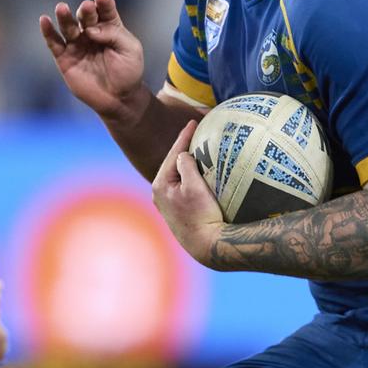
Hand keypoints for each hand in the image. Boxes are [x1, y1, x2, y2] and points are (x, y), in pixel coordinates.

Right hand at [39, 0, 146, 121]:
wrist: (119, 99)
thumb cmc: (128, 72)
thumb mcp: (130, 49)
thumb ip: (114, 35)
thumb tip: (91, 30)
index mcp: (110, 27)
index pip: (105, 10)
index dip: (103, 3)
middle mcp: (91, 32)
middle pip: (86, 17)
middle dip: (86, 11)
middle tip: (87, 8)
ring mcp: (77, 45)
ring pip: (69, 27)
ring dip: (65, 17)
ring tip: (61, 8)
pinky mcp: (65, 58)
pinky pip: (54, 43)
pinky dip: (48, 32)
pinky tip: (44, 20)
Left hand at [152, 120, 225, 267]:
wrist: (207, 246)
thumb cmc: (202, 215)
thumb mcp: (194, 186)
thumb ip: (186, 165)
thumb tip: (184, 154)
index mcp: (160, 184)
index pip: (173, 153)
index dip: (184, 136)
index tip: (193, 122)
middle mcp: (159, 194)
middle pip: (173, 162)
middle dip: (183, 147)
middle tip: (196, 130)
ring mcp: (168, 203)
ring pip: (178, 174)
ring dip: (187, 162)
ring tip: (198, 147)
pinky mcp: (178, 211)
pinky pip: (184, 185)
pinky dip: (190, 175)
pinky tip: (201, 171)